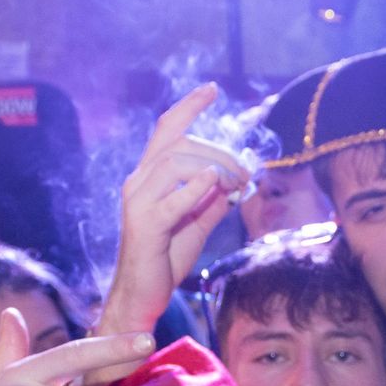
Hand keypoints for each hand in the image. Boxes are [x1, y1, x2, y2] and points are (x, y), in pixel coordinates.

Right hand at [95, 83, 249, 351]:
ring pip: (176, 164)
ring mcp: (138, 202)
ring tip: (239, 185)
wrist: (143, 296)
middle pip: (179, 144)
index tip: (213, 89)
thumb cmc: (166, 258)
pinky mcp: (145, 226)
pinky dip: (194, 188)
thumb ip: (215, 199)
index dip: (188, 106)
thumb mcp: (198, 222)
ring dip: (215, 168)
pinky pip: (170, 201)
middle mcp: (139, 182)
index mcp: (149, 177)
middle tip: (247, 172)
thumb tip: (240, 179)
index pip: (166, 130)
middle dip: (220, 151)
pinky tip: (216, 185)